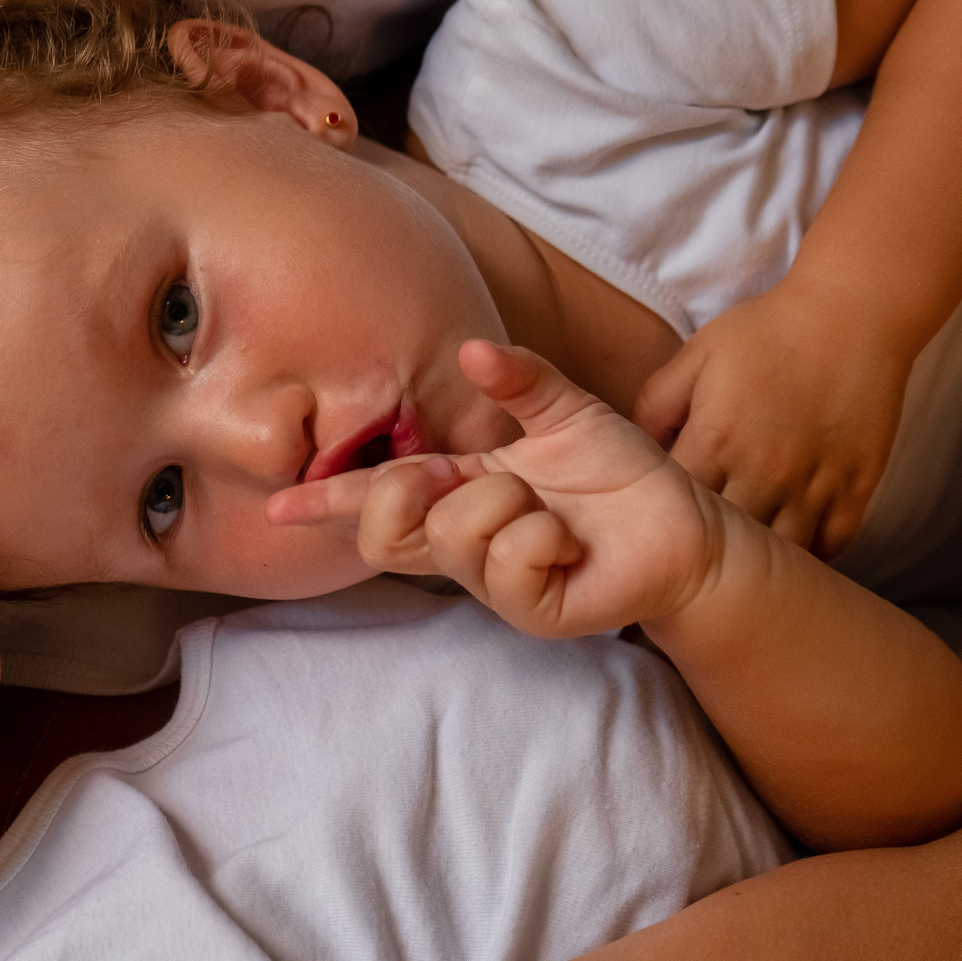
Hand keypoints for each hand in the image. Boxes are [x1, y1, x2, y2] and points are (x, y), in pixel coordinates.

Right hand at [264, 340, 725, 638]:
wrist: (684, 528)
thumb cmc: (620, 477)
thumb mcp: (567, 411)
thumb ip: (520, 379)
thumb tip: (472, 348)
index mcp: (458, 492)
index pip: (377, 500)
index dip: (325, 502)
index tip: (277, 507)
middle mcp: (463, 540)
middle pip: (383, 533)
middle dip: (405, 491)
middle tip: (456, 477)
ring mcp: (492, 582)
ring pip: (452, 535)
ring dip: (505, 506)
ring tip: (548, 510)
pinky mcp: (530, 612)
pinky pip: (507, 565)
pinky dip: (543, 537)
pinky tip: (569, 541)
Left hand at [631, 286, 910, 558]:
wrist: (852, 312)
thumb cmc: (766, 331)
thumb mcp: (695, 356)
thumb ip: (655, 406)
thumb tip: (634, 453)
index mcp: (716, 442)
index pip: (671, 511)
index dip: (659, 525)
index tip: (654, 528)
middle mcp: (764, 474)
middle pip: (724, 545)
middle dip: (705, 553)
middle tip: (694, 556)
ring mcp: (815, 486)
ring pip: (780, 555)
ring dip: (759, 562)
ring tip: (741, 564)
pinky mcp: (856, 489)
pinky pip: (830, 548)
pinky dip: (809, 556)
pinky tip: (790, 550)